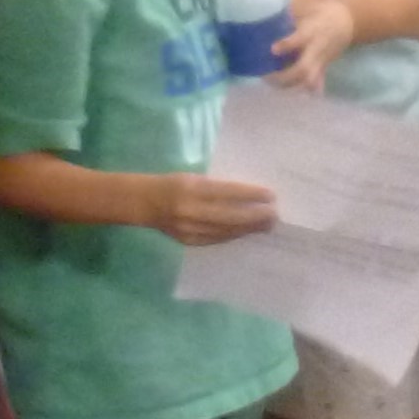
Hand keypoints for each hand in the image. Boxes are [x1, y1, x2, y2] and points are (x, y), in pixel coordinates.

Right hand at [151, 174, 278, 244]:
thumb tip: (248, 196)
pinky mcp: (188, 241)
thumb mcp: (193, 178)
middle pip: (230, 216)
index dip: (251, 196)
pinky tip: (246, 232)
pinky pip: (216, 239)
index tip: (271, 195)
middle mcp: (191, 210)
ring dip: (248, 229)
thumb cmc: (172, 184)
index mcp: (192, 189)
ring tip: (266, 225)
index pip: (228, 193)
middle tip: (274, 215)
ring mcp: (189, 229)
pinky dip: (233, 235)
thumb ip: (217, 187)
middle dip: (255, 217)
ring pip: (226, 231)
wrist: (143, 203)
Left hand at [269, 0, 354, 90]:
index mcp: (312, 30)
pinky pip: (315, 83)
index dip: (287, 45)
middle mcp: (316, 48)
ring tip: (272, 84)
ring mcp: (321, 60)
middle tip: (266, 76)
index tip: (272, 49)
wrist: (348, 20)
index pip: (300, 39)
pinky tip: (291, 93)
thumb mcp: (306, 3)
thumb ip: (286, 6)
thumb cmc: (322, 9)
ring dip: (290, 86)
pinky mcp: (324, 67)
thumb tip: (263, 4)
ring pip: (308, 80)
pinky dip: (305, 91)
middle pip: (303, 69)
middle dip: (284, 76)